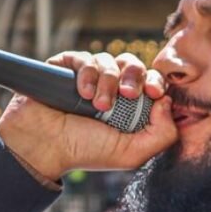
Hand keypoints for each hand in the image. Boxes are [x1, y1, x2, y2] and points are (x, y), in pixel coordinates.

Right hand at [0, 51, 177, 180]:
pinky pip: (84, 58)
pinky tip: (83, 93)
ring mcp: (88, 77)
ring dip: (107, 81)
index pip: (150, 82)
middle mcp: (110, 89)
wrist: (43, 147)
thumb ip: (162, 135)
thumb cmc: (84, 152)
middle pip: (133, 65)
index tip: (154, 92)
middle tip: (128, 94)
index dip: (156, 82)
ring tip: (98, 104)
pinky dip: (87, 73)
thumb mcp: (131, 153)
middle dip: (134, 76)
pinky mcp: (66, 68)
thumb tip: (167, 101)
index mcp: (128, 107)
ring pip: (109, 61)